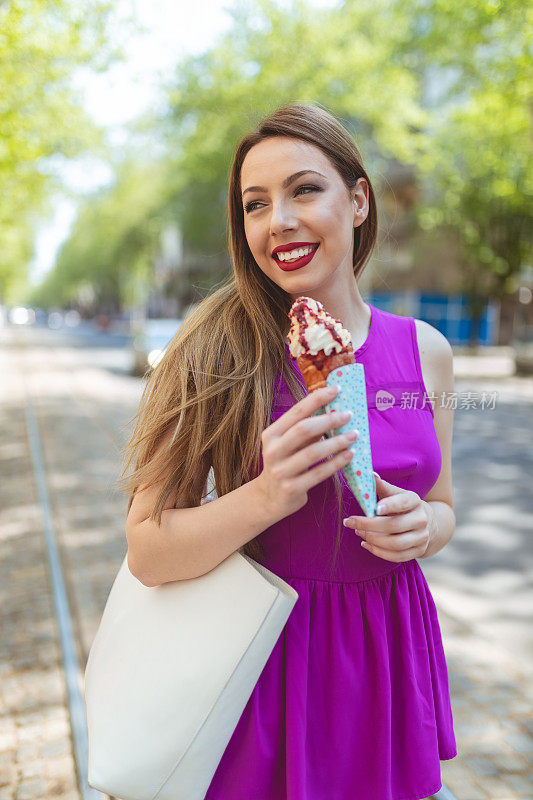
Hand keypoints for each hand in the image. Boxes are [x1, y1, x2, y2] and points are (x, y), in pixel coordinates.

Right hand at [255, 385, 359, 517]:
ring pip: (313, 452)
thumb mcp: (287, 445)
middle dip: (329, 420)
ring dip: (337, 442)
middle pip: (304, 430)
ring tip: (354, 435)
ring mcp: (281, 471)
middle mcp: (273, 451)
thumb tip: (334, 411)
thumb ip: (305, 430)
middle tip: (348, 415)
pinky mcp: (293, 488)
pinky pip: (319, 473)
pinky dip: (337, 462)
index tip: (336, 389)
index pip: (296, 412)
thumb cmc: (284, 464)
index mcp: (271, 434)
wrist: (268, 498)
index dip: (317, 399)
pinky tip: (350, 454)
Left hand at [343, 472, 433, 561]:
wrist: (427, 522)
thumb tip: (369, 475)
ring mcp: (422, 537)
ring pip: (395, 544)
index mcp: (415, 501)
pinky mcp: (419, 551)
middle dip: (369, 525)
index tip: (374, 508)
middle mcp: (421, 519)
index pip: (403, 503)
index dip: (390, 505)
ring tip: (358, 533)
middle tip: (350, 522)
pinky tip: (366, 544)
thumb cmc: (403, 505)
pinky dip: (379, 552)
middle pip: (394, 526)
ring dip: (373, 540)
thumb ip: (382, 486)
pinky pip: (398, 557)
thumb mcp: (395, 493)